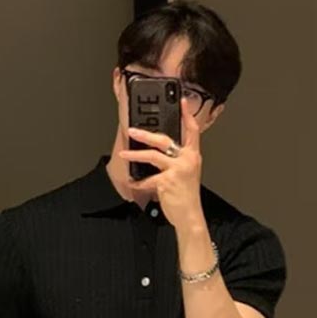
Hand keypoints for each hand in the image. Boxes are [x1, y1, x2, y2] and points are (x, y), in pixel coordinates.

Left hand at [119, 98, 204, 230]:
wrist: (189, 216)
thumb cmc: (187, 197)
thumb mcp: (187, 174)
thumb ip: (177, 162)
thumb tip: (159, 152)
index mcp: (193, 156)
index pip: (192, 131)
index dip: (187, 115)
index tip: (182, 102)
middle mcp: (187, 160)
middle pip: (165, 140)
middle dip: (146, 134)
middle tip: (132, 130)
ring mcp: (177, 170)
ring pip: (152, 156)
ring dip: (135, 154)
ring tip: (124, 153)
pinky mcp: (167, 181)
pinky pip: (148, 179)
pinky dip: (139, 182)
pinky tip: (133, 183)